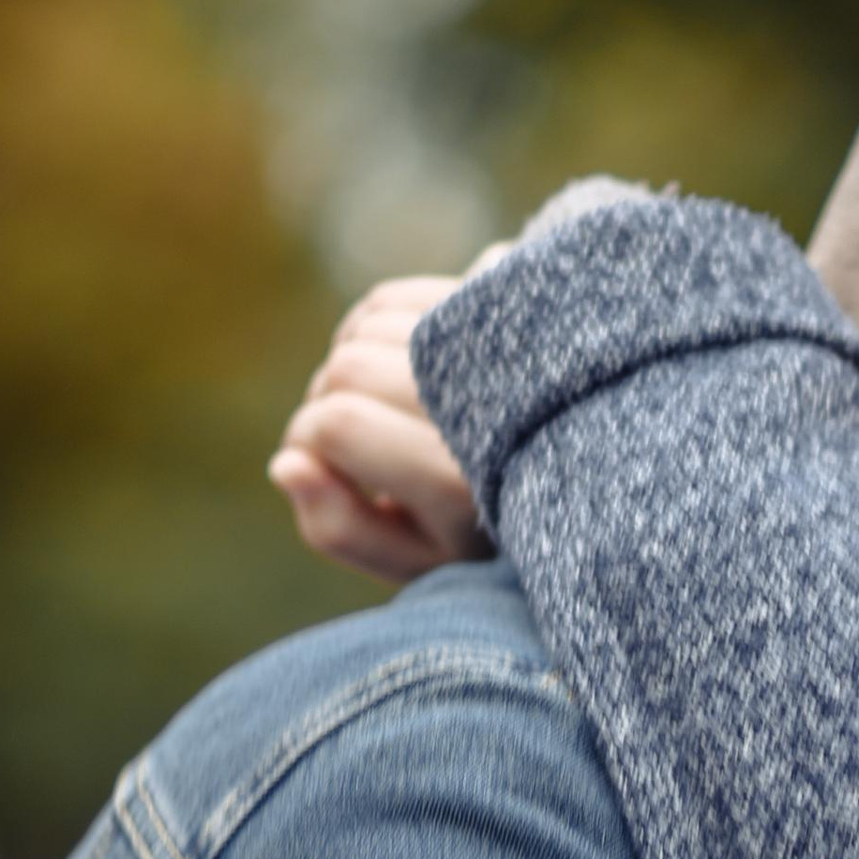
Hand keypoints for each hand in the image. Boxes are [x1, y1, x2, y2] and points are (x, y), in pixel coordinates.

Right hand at [269, 274, 486, 581]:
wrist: (574, 478)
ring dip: (350, 361)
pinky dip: (372, 328)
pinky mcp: (501, 306)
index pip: (337, 424)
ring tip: (380, 409)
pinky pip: (393, 300)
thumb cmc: (480, 532)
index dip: (304, 439)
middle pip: (347, 369)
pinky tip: (395, 372)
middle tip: (350, 439)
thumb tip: (284, 464)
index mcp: (462, 488)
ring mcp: (498, 350)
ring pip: (367, 327)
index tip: (315, 463)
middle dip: (324, 400)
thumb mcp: (413, 558)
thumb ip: (338, 527)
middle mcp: (485, 410)